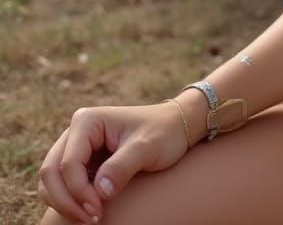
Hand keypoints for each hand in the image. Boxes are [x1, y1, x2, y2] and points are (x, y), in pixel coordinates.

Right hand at [38, 100, 190, 222]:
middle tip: (91, 219)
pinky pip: (62, 184)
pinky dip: (70, 200)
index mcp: (87, 121)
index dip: (78, 192)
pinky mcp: (81, 161)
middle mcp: (76, 132)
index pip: (68, 164)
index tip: (98, 210)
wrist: (177, 126)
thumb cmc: (164, 132)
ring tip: (91, 217)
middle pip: (50, 173)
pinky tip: (91, 209)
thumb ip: (122, 166)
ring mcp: (76, 146)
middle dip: (66, 200)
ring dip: (65, 203)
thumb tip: (99, 192)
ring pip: (51, 181)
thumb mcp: (148, 147)